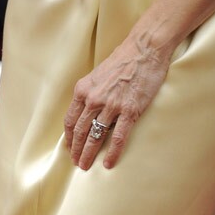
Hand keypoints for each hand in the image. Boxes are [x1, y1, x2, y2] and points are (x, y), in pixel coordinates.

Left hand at [64, 34, 169, 169]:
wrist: (145, 48)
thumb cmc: (124, 59)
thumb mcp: (99, 74)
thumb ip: (91, 92)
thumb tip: (89, 110)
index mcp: (84, 89)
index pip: (71, 120)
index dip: (69, 137)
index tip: (70, 148)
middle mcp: (94, 98)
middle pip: (80, 131)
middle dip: (76, 150)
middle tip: (76, 163)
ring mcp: (111, 105)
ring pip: (95, 137)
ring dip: (89, 154)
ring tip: (86, 167)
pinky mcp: (129, 110)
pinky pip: (118, 137)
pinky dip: (112, 153)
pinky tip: (109, 164)